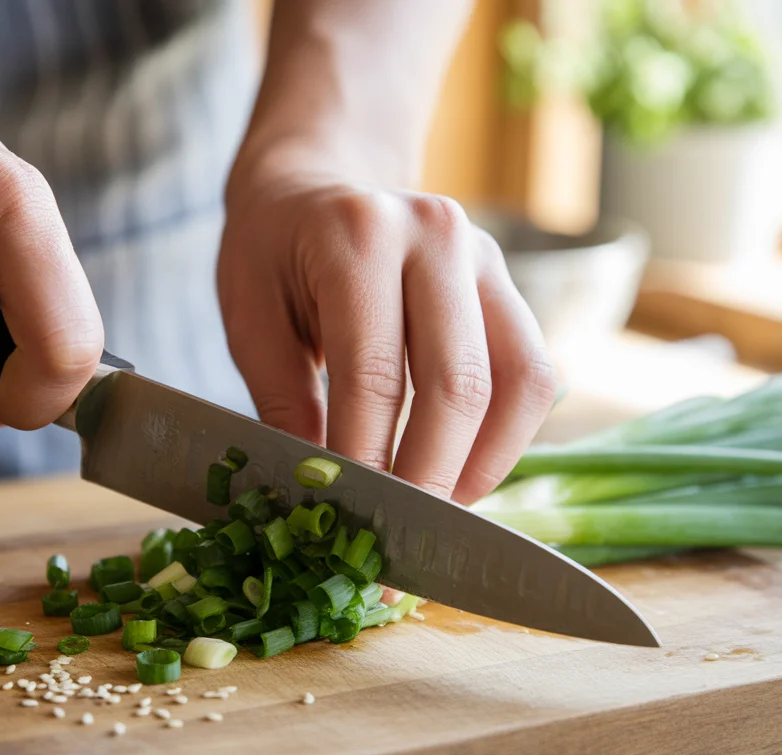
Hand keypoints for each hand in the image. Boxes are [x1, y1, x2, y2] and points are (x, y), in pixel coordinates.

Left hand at [218, 172, 555, 503]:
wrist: (314, 181)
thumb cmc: (271, 252)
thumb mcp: (249, 319)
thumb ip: (284, 403)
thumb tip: (319, 495)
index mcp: (358, 236)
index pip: (374, 375)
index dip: (367, 462)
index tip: (351, 528)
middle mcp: (436, 235)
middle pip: (458, 384)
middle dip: (430, 479)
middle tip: (399, 546)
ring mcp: (484, 255)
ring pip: (518, 382)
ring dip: (482, 466)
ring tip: (436, 517)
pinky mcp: (507, 284)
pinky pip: (532, 374)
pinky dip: (504, 438)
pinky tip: (461, 474)